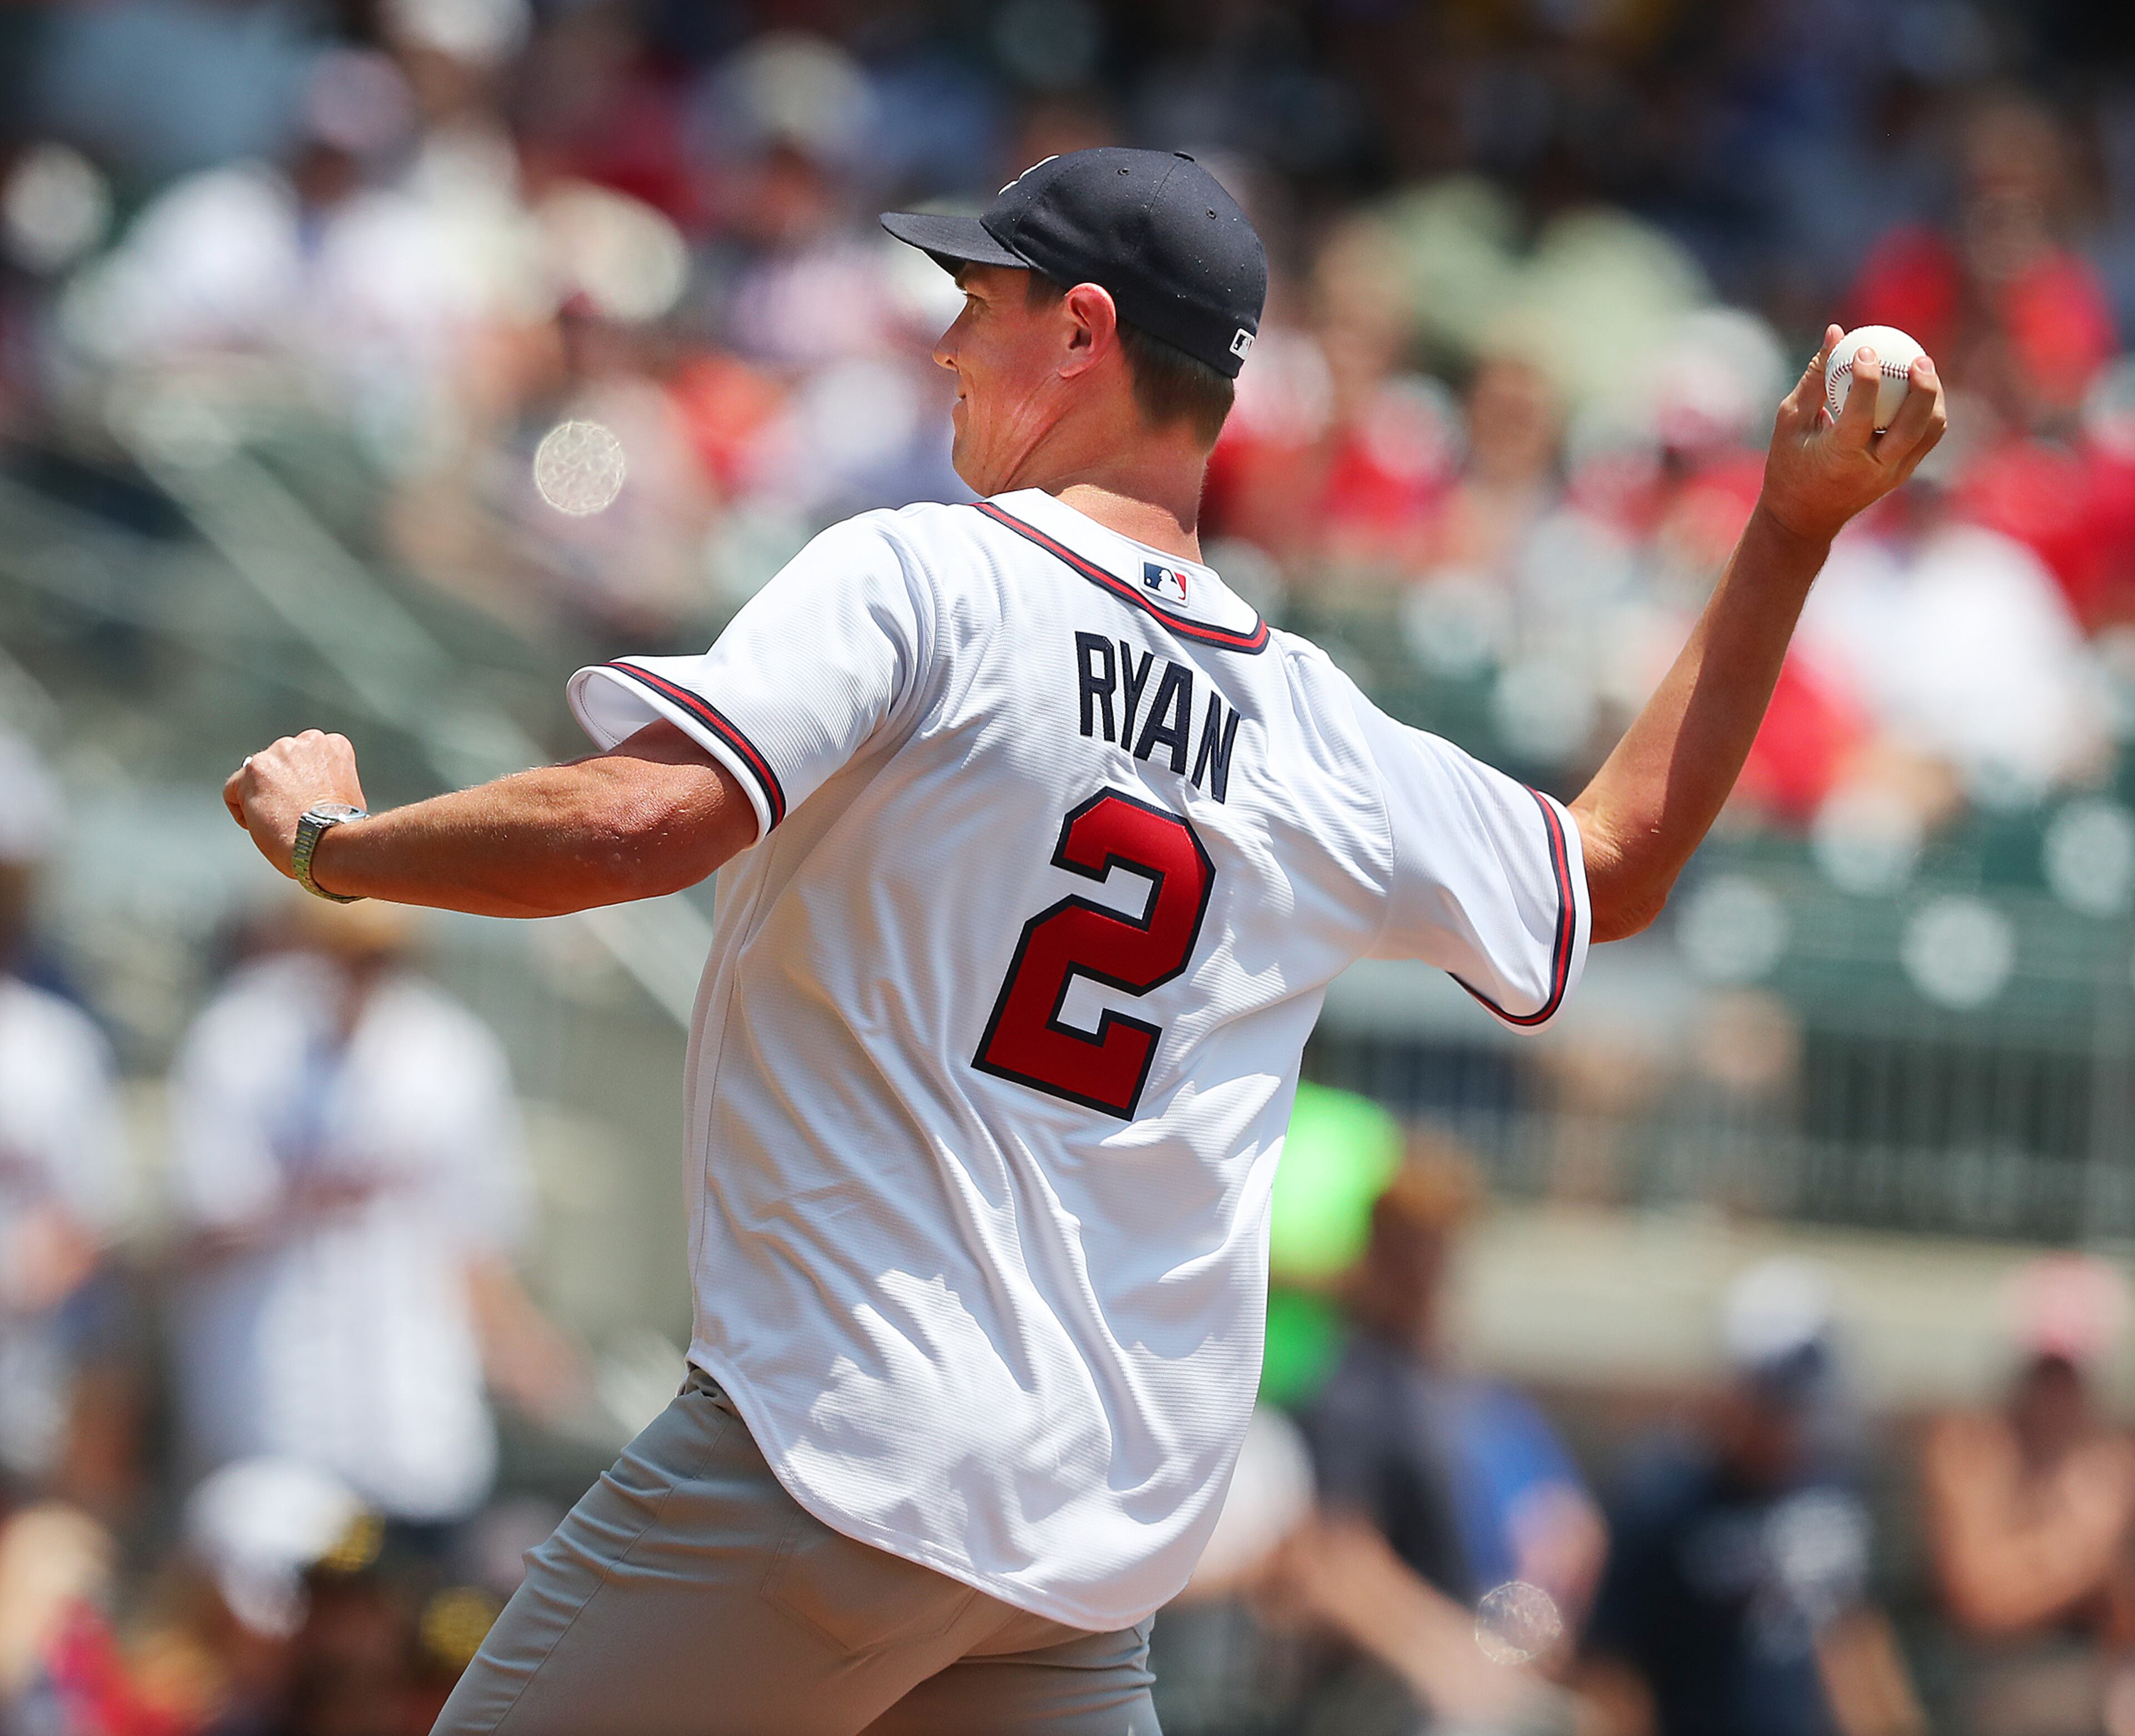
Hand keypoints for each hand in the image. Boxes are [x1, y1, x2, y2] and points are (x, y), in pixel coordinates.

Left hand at [223, 729, 365, 878]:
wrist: (328, 841)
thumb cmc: (341, 828)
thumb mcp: (346, 793)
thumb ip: (325, 782)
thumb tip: (310, 793)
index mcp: (333, 745)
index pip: (304, 758)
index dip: (303, 784)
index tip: (306, 802)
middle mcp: (305, 741)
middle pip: (278, 763)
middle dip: (280, 786)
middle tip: (290, 813)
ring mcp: (277, 754)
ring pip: (255, 776)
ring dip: (262, 797)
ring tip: (279, 821)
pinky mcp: (253, 770)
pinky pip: (233, 790)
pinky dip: (242, 811)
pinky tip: (262, 825)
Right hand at [1760, 323, 1947, 545]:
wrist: (1803, 518)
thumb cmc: (1789, 465)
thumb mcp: (1790, 422)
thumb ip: (1815, 377)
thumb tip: (1837, 332)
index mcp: (1839, 458)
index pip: (1862, 414)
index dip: (1867, 377)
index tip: (1865, 348)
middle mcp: (1873, 469)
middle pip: (1913, 425)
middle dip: (1923, 388)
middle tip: (1917, 357)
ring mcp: (1893, 474)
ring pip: (1930, 431)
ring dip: (1932, 398)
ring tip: (1922, 369)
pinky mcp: (1903, 473)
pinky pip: (1927, 437)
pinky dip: (1929, 410)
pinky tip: (1919, 388)